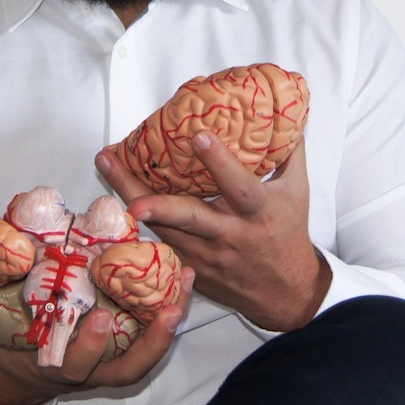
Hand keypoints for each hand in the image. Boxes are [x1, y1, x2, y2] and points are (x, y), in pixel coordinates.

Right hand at [0, 255, 194, 404]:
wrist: (11, 365)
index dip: (89, 348)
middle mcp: (88, 367)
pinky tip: (183, 278)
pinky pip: (152, 338)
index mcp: (53, 361)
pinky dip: (168, 316)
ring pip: (146, 355)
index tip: (99, 321)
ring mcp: (110, 360)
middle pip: (127, 367)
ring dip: (169, 327)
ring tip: (185, 287)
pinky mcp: (125, 345)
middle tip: (167, 311)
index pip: (74, 363)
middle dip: (149, 343)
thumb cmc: (0, 331)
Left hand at [97, 133, 330, 331]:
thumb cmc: (288, 233)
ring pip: (163, 228)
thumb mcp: (297, 191)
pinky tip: (113, 195)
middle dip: (155, 200)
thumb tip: (287, 112)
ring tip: (106, 164)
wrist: (284, 292)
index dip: (220, 162)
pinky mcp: (189, 267)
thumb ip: (290, 151)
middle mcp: (229, 234)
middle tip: (124, 175)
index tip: (199, 135)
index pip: (239, 187)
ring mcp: (205, 255)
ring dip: (131, 198)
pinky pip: (158, 242)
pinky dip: (135, 220)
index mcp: (258, 213)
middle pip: (187, 216)